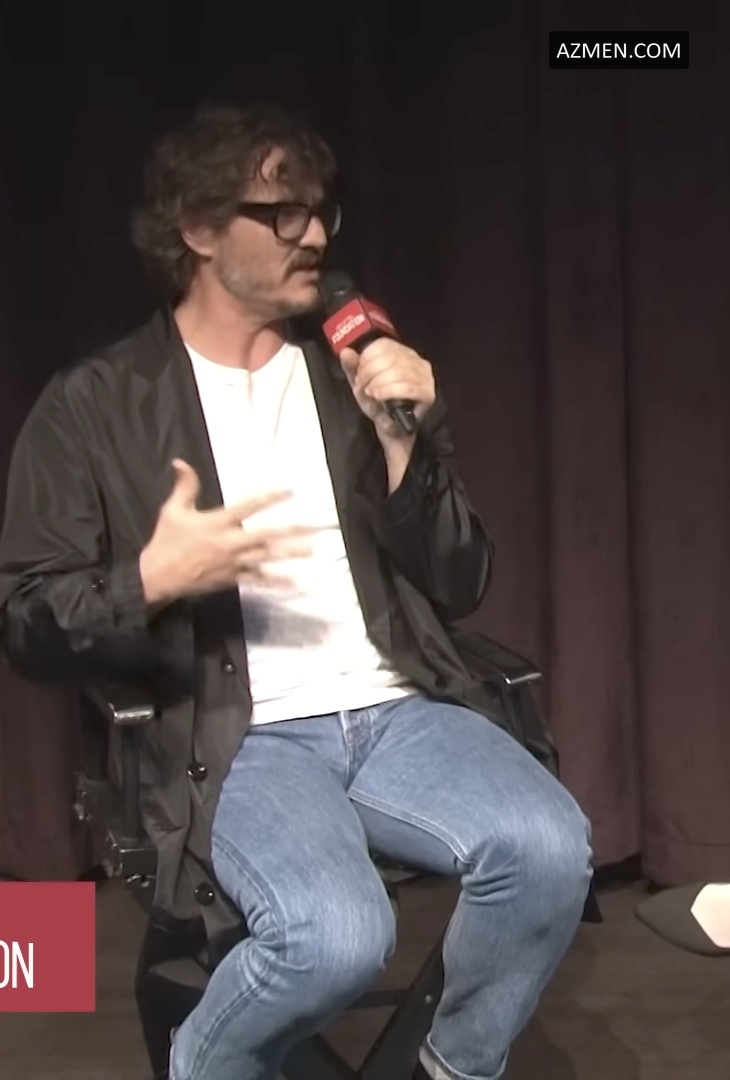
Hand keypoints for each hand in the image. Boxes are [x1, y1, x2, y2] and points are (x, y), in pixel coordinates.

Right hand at [139, 459, 314, 604]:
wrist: (158, 576)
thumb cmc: (166, 541)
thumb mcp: (172, 510)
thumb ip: (184, 486)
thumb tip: (180, 461)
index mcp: (217, 523)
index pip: (248, 507)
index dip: (269, 498)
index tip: (290, 491)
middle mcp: (229, 543)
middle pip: (266, 535)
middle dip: (291, 530)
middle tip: (314, 526)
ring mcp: (233, 563)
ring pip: (266, 558)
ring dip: (290, 554)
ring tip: (311, 550)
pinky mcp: (232, 579)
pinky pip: (258, 580)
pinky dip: (276, 582)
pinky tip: (294, 583)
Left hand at [339, 339, 435, 440]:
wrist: (391, 428)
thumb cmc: (379, 404)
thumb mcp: (362, 384)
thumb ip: (353, 367)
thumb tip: (346, 351)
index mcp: (402, 353)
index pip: (384, 345)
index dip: (367, 358)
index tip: (359, 374)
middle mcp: (417, 361)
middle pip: (390, 358)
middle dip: (370, 373)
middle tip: (362, 386)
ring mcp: (425, 377)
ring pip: (398, 372)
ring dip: (378, 383)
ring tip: (370, 393)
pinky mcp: (428, 393)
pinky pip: (408, 388)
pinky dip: (389, 391)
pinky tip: (379, 396)